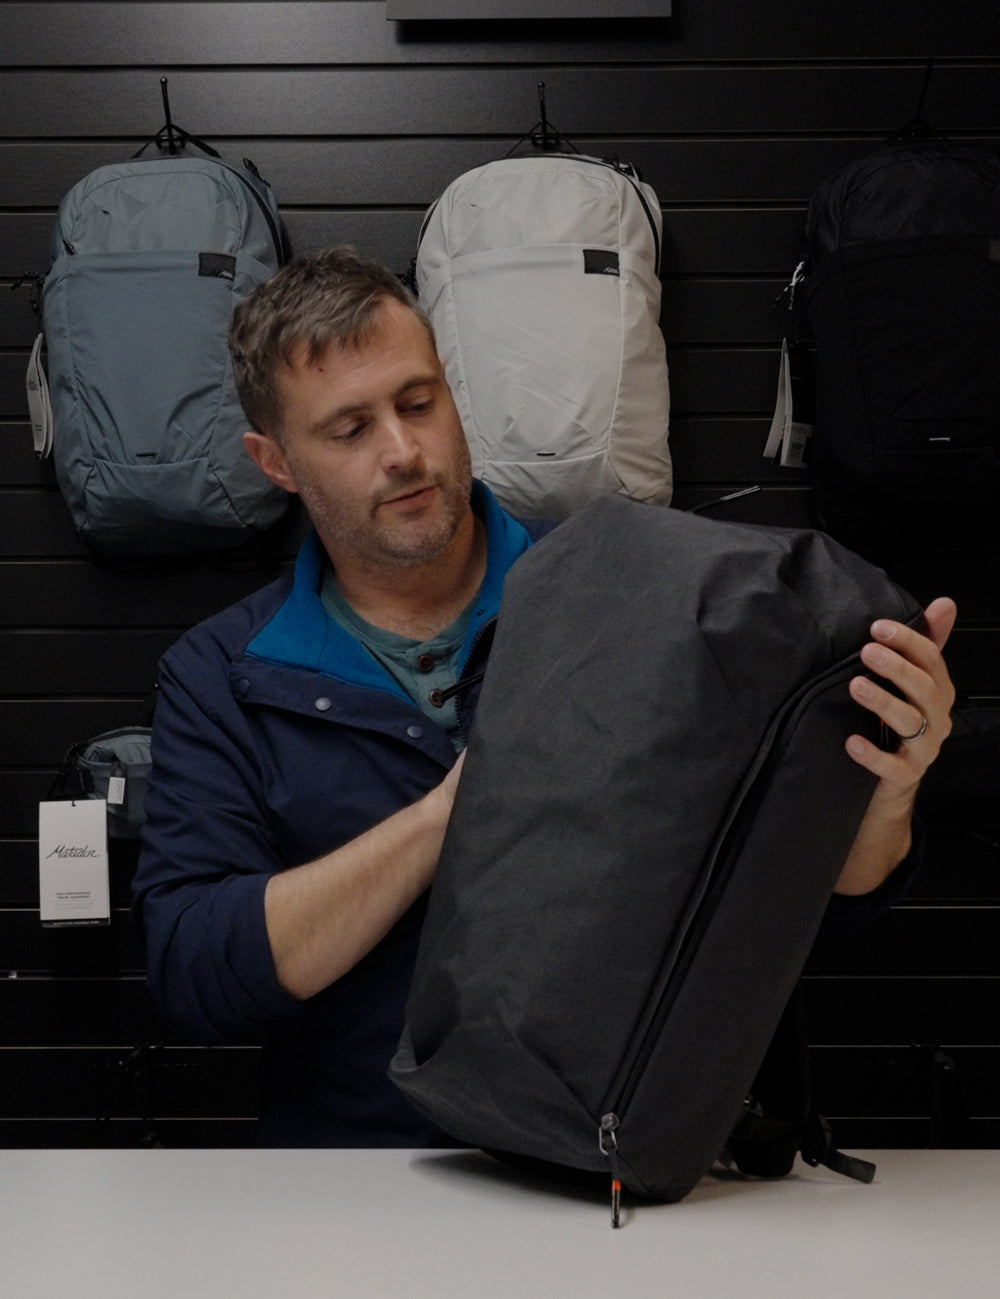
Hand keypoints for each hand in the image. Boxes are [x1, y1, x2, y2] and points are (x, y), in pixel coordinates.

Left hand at [845, 596, 956, 804]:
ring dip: (883, 702)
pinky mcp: (905, 775)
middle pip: (924, 688)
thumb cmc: (896, 724)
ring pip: (910, 722)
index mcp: (938, 692)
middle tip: (867, 651)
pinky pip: (893, 766)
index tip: (877, 628)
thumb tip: (945, 603)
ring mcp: (924, 749)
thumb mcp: (909, 683)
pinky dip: (872, 754)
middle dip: (897, 667)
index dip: (908, 641)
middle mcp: (936, 718)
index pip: (932, 660)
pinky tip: (852, 741)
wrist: (889, 782)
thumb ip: (926, 645)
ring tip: (856, 686)